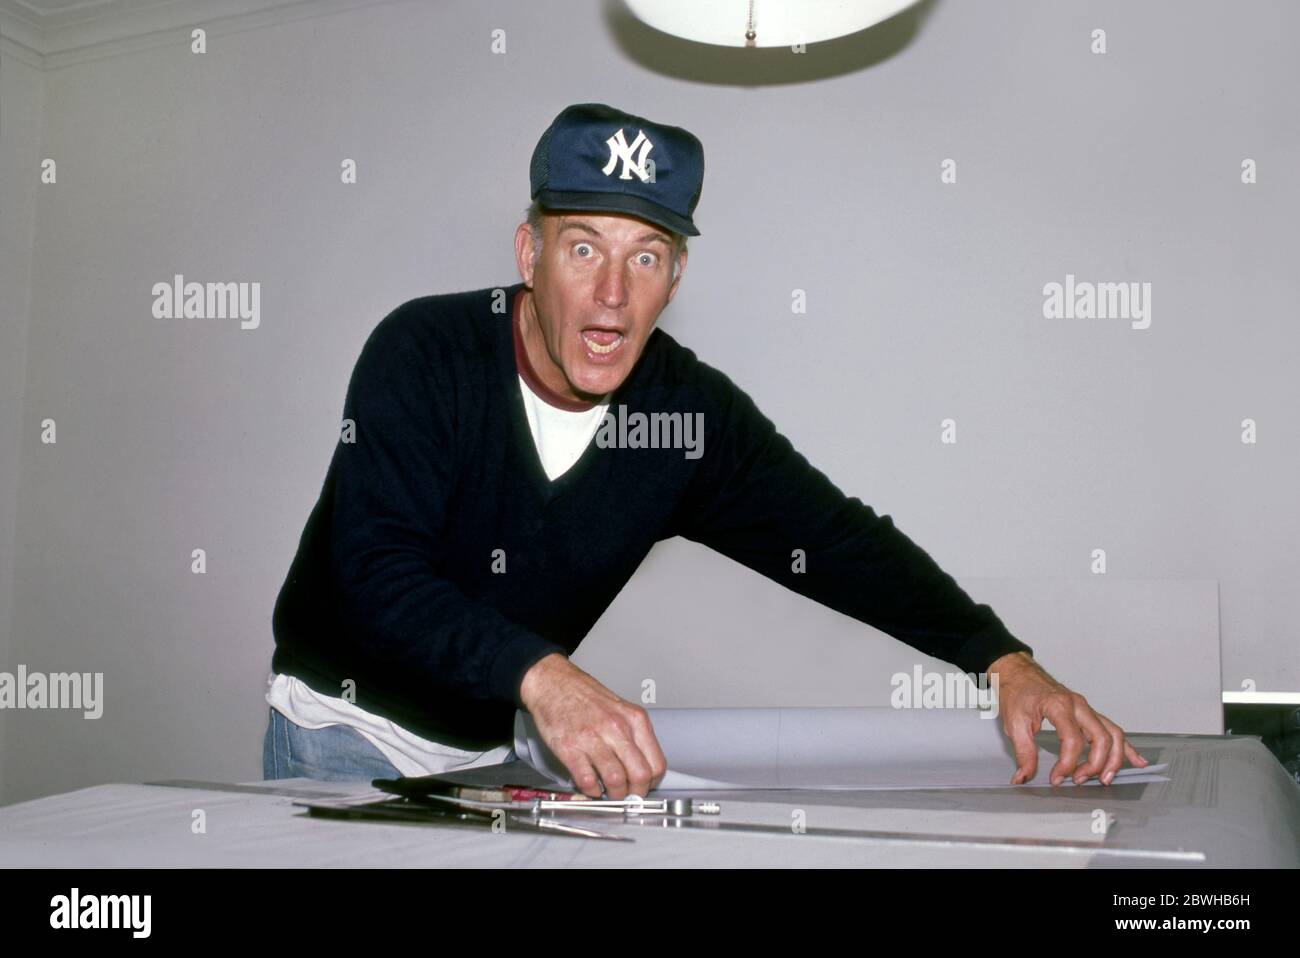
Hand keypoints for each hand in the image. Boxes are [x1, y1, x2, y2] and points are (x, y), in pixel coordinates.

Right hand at [518, 653, 667, 798]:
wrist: (553, 683)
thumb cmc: (584, 697)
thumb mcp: (621, 710)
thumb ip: (634, 736)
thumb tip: (643, 768)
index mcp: (634, 720)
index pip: (656, 763)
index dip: (652, 783)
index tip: (644, 787)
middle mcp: (617, 728)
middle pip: (640, 776)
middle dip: (635, 794)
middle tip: (628, 796)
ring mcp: (593, 738)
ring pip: (616, 781)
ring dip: (614, 795)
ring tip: (609, 793)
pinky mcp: (569, 748)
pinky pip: (587, 781)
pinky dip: (591, 791)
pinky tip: (591, 786)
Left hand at [987, 651, 1149, 785]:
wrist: (1018, 673)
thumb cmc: (1017, 692)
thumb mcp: (1013, 723)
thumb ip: (1023, 753)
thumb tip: (1023, 777)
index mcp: (1059, 706)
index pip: (1073, 741)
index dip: (1067, 764)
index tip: (1056, 778)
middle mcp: (1078, 706)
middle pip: (1101, 738)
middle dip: (1095, 765)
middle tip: (1078, 780)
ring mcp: (1086, 708)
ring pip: (1113, 734)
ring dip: (1114, 759)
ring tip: (1105, 779)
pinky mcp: (1088, 713)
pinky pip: (1112, 729)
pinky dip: (1125, 747)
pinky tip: (1136, 760)